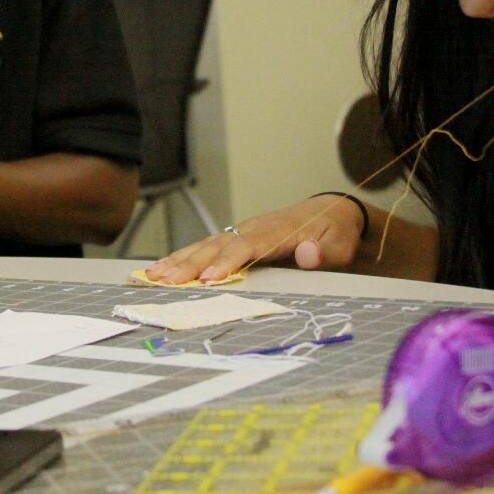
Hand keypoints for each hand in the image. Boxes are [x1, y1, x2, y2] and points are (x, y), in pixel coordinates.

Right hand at [142, 197, 365, 283]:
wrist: (330, 213)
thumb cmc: (335, 232)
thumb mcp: (340, 243)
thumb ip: (325, 252)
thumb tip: (307, 253)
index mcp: (277, 231)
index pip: (248, 246)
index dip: (227, 262)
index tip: (209, 278)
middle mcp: (253, 228)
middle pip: (217, 246)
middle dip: (191, 264)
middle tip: (166, 280)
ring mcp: (242, 231)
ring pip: (205, 245)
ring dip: (179, 260)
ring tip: (153, 275)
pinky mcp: (235, 238)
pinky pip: (206, 247)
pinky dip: (183, 257)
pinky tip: (162, 268)